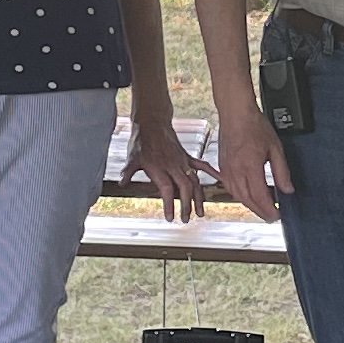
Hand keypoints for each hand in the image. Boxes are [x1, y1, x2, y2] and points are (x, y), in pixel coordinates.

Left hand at [122, 105, 212, 223]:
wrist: (152, 123)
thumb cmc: (141, 141)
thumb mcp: (132, 157)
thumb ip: (128, 172)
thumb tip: (122, 183)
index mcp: (159, 168)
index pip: (167, 189)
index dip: (170, 204)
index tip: (170, 217)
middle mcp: (173, 166)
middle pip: (184, 188)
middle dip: (187, 205)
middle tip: (186, 219)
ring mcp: (182, 161)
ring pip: (194, 181)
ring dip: (198, 197)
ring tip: (200, 212)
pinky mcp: (187, 157)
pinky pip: (202, 165)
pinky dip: (212, 172)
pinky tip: (221, 179)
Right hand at [212, 98, 293, 219]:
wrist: (235, 114)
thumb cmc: (254, 126)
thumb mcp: (275, 148)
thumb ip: (282, 171)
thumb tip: (287, 190)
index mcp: (250, 167)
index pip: (260, 197)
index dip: (269, 210)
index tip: (277, 215)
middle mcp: (236, 172)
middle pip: (248, 201)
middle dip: (260, 212)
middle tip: (271, 216)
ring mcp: (227, 170)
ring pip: (237, 196)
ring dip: (250, 205)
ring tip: (261, 208)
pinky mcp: (222, 167)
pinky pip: (230, 188)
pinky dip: (239, 195)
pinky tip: (247, 195)